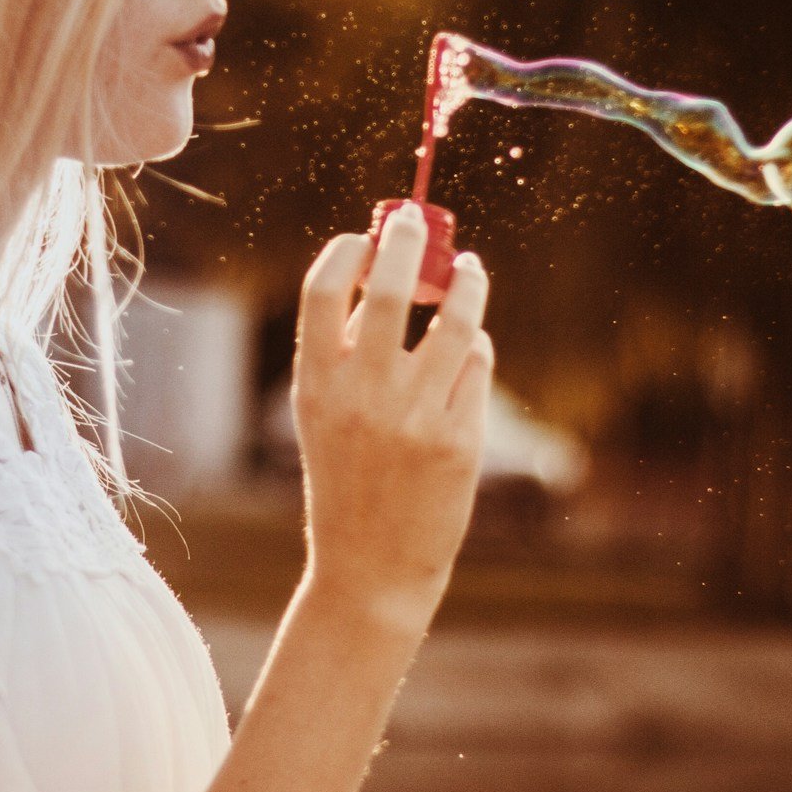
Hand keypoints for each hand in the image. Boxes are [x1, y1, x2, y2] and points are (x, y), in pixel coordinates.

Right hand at [290, 202, 492, 637]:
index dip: (345, 250)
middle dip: (407, 240)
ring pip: (453, 320)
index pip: (321, 290)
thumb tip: (383, 274)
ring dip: (466, 282)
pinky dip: (474, 346)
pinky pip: (475, 365)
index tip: (365, 235)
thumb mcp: (322, 417)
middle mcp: (361, 395)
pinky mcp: (459, 439)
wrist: (370, 570)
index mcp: (315, 385)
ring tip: (470, 269)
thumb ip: (344, 353)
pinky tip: (469, 346)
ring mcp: (414, 417)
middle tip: (418, 221)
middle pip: (389, 288)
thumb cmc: (346, 482)